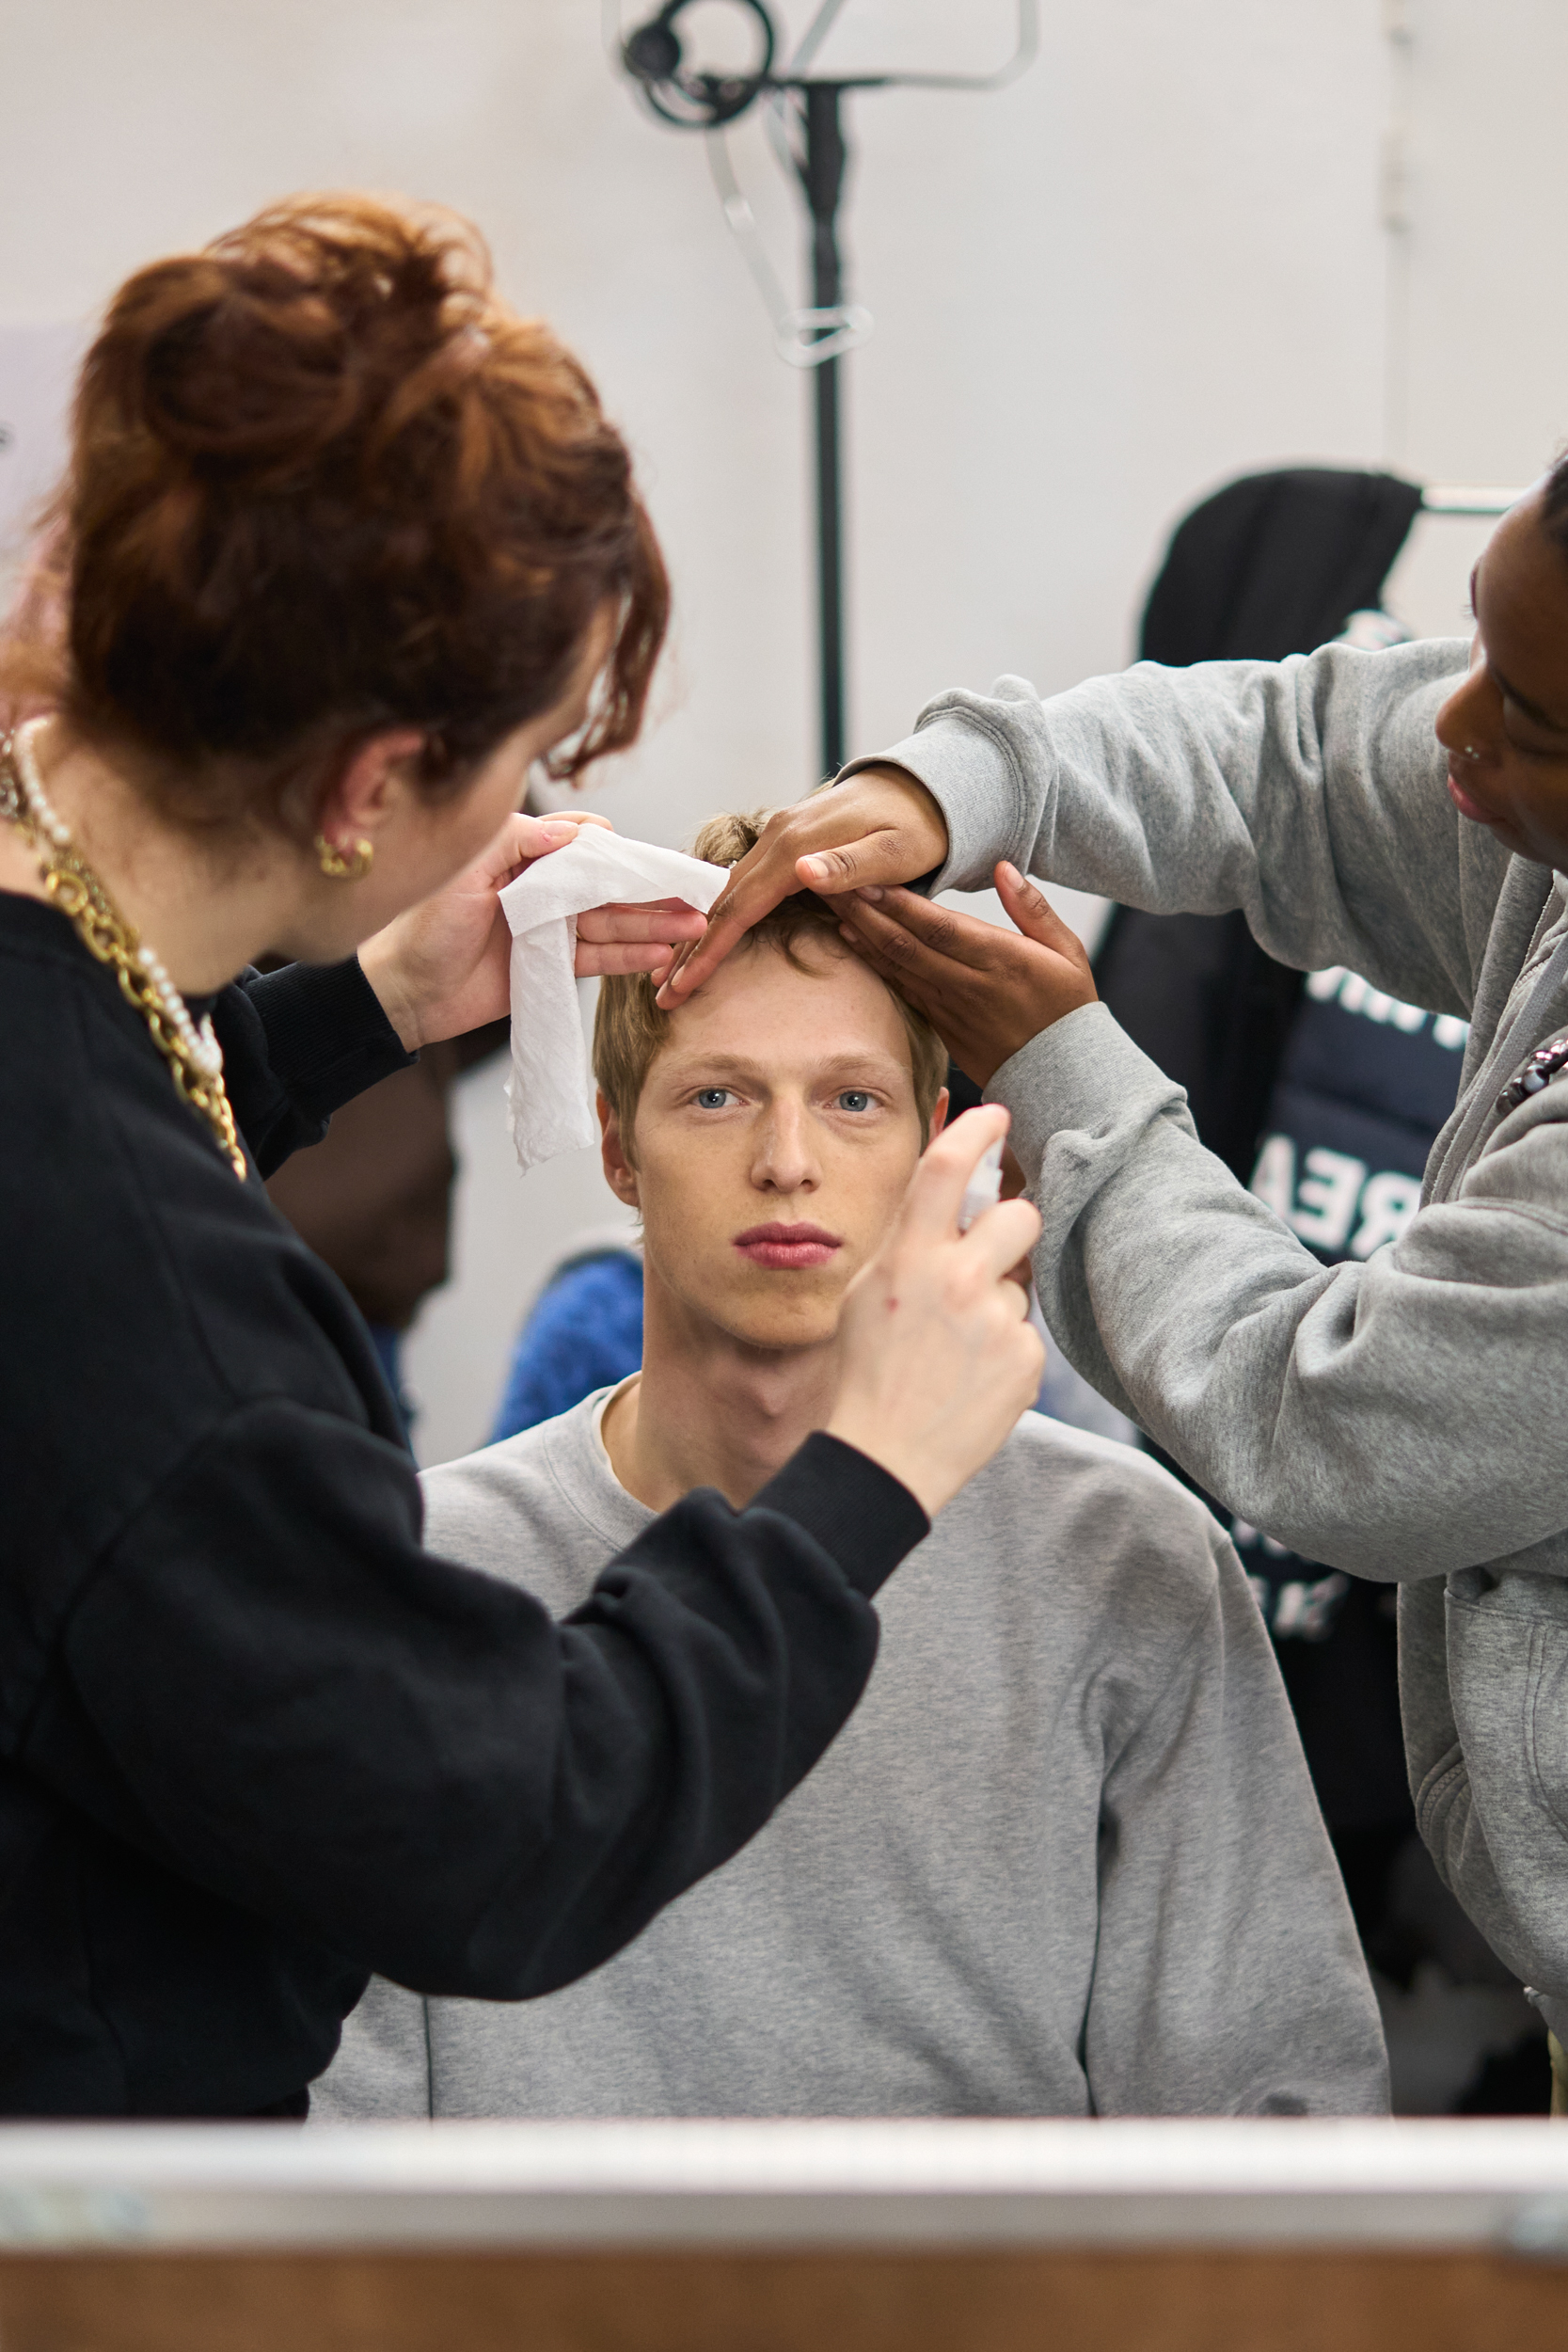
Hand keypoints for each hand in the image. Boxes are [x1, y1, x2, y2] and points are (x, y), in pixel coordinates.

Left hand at [360, 810, 707, 1049]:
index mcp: (517, 855)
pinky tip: (660, 953)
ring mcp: (547, 928)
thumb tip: (580, 830)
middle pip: (605, 884)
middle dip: (649, 890)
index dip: (616, 849)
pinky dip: (629, 956)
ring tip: (693, 927)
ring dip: (651, 924)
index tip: (649, 855)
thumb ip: (516, 839)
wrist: (404, 993)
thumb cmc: (422, 926)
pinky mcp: (549, 965)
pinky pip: (597, 957)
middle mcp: (538, 887)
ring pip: (610, 921)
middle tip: (695, 894)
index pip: (577, 843)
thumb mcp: (464, 872)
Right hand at [655, 763, 946, 1007]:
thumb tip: (802, 873)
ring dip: (697, 935)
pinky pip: (742, 884)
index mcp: (797, 845)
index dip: (708, 950)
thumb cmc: (919, 829)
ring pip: (726, 893)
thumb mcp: (898, 850)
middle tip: (663, 995)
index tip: (682, 987)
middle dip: (689, 950)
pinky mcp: (785, 843)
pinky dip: (719, 916)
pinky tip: (705, 938)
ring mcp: (779, 838)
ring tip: (674, 975)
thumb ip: (851, 865)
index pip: (740, 907)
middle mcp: (778, 838)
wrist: (924, 791)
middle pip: (720, 901)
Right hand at [827, 1105, 1044, 1518]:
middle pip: (1021, 1216)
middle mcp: (957, 1281)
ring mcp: (996, 1322)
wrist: (882, 1459)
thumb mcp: (867, 1295)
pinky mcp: (1025, 1361)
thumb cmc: (865, 1374)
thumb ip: (909, 1245)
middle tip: (988, 1259)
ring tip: (957, 1351)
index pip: (946, 1168)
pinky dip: (1005, 1353)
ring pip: (1020, 1285)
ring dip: (998, 1305)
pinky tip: (971, 1381)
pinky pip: (1025, 1335)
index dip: (976, 1130)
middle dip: (1013, 1229)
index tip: (997, 1113)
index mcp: (909, 1259)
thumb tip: (950, 1202)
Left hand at [837, 861, 1096, 1085]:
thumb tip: (1004, 867)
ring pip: (898, 966)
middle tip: (831, 884)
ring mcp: (952, 1008)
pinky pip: (902, 989)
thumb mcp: (1068, 953)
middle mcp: (971, 985)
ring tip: (831, 903)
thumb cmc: (1068, 1008)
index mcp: (1002, 962)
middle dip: (867, 913)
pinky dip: (874, 963)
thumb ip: (1034, 909)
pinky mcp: (941, 1025)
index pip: (941, 929)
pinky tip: (851, 941)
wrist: (1063, 1074)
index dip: (901, 906)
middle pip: (908, 945)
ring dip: (862, 934)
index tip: (869, 880)